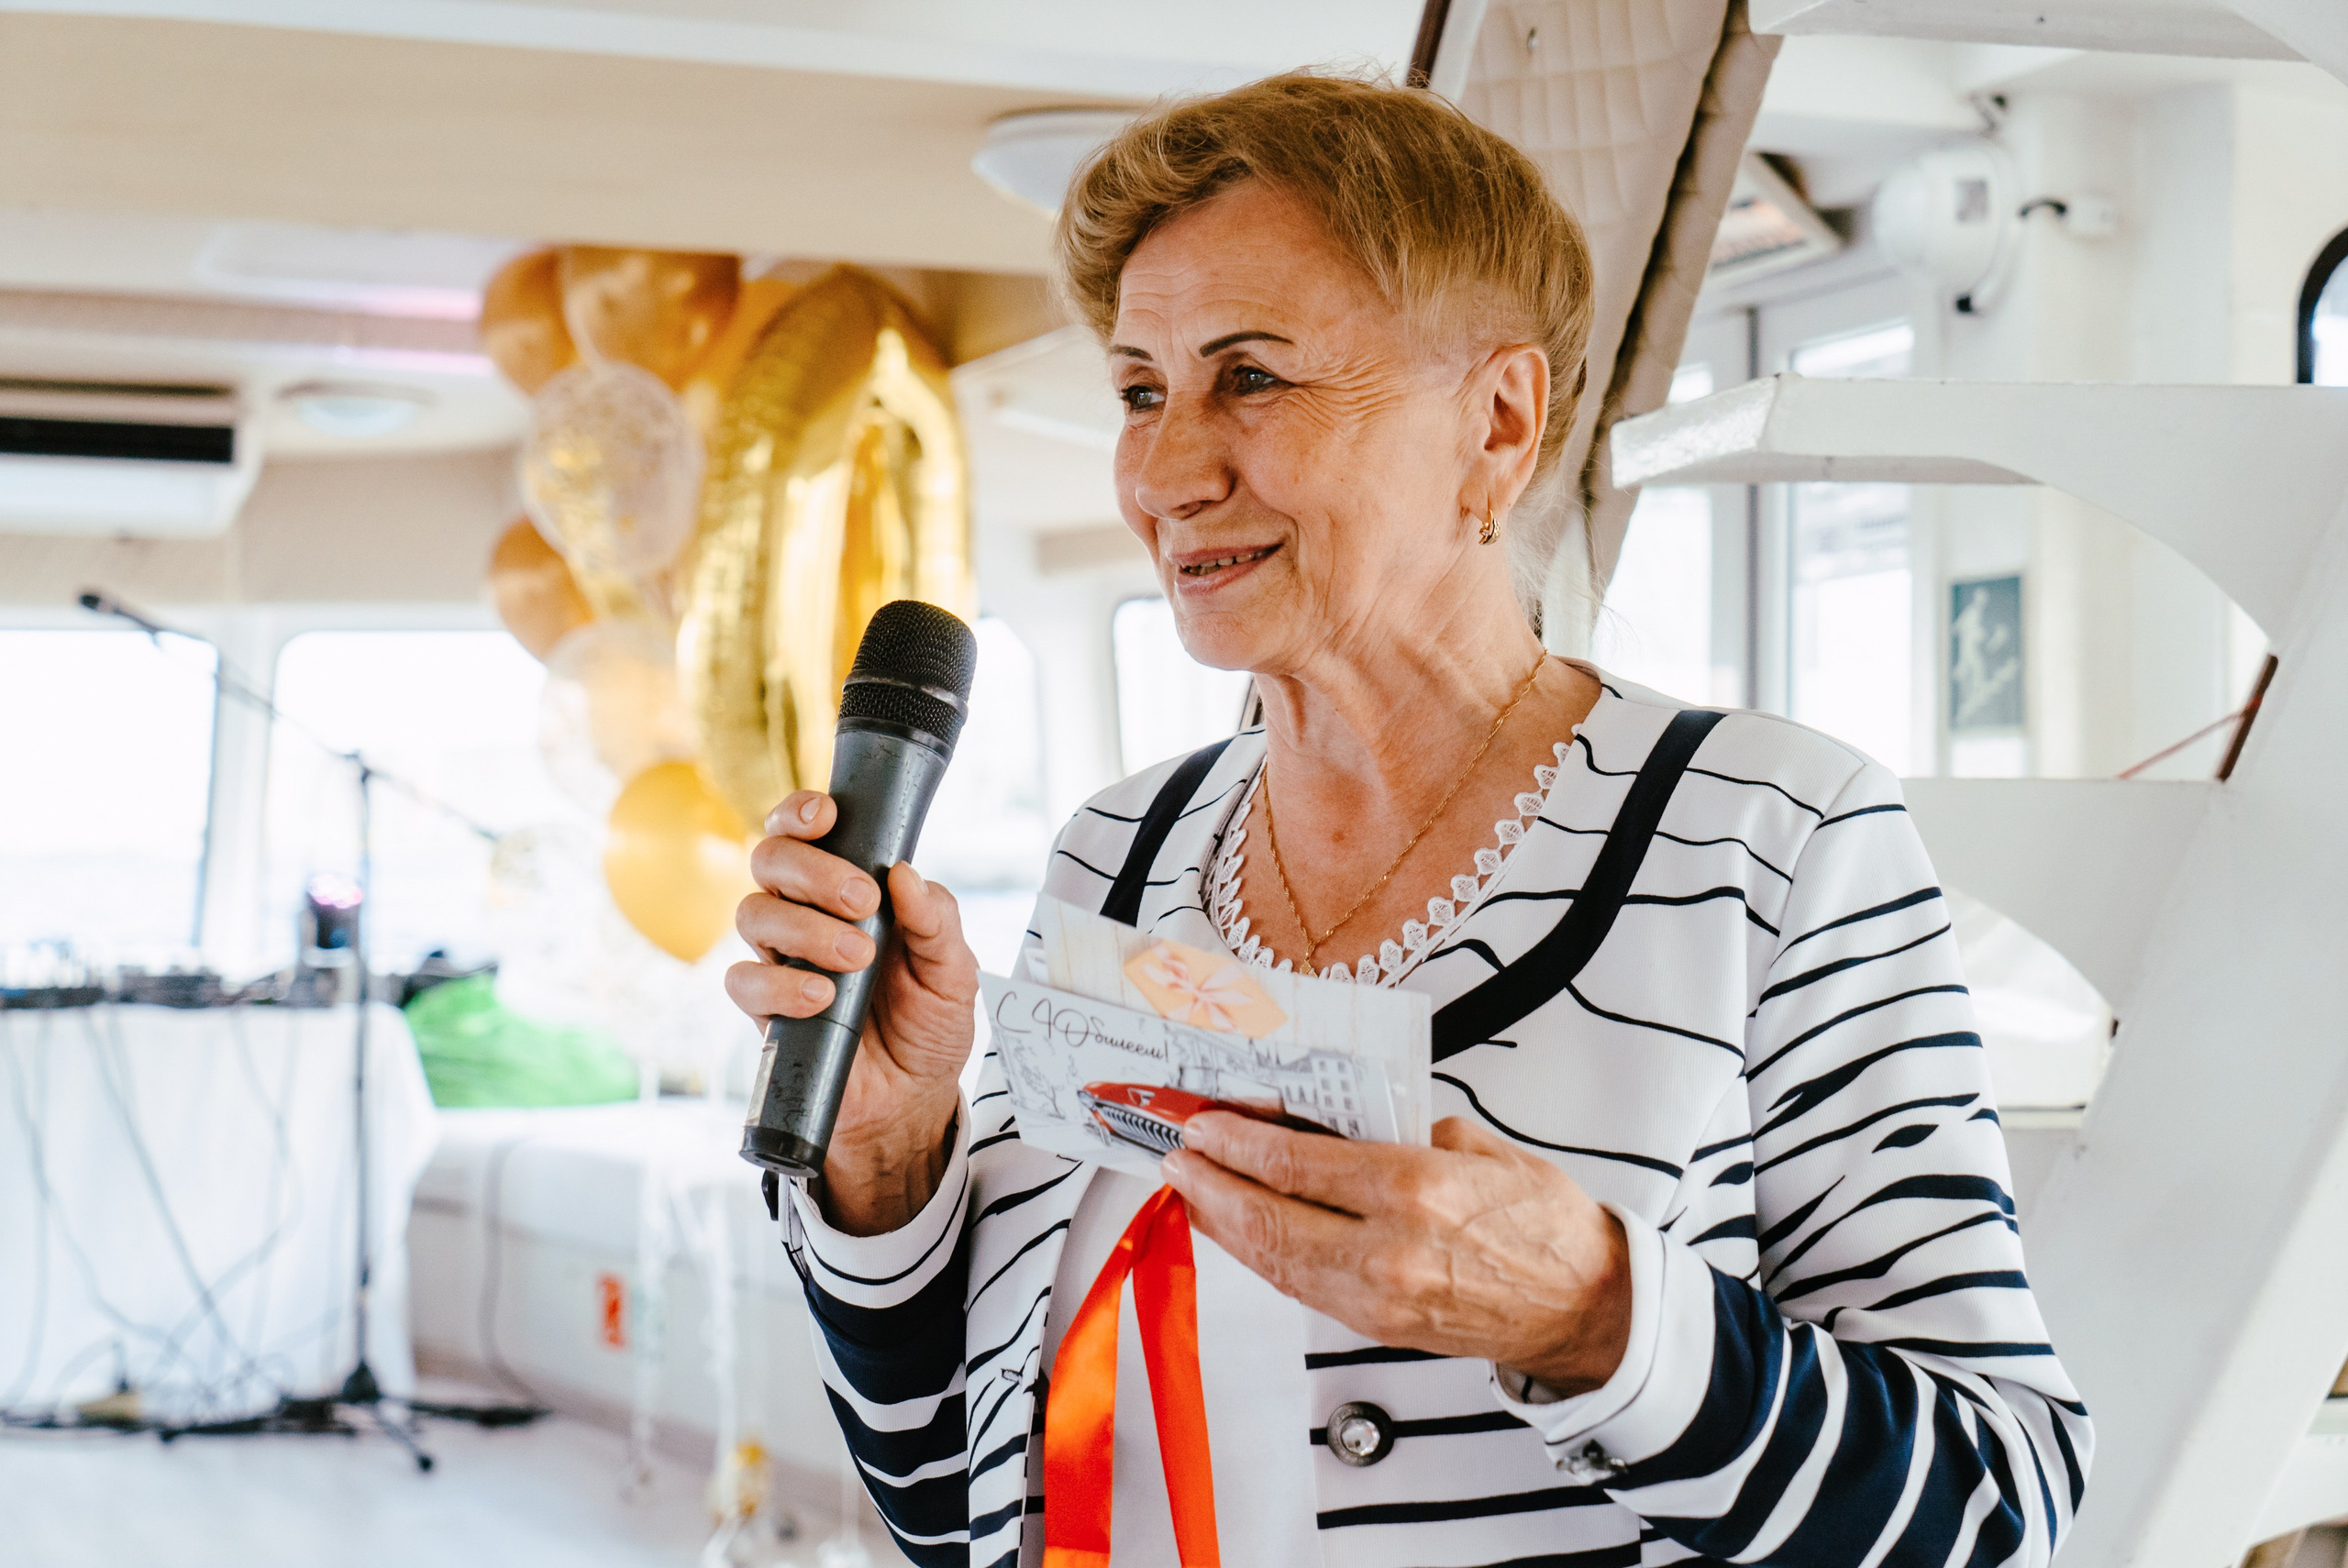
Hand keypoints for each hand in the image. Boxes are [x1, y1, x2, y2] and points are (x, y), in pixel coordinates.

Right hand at [725, 790, 976, 1235]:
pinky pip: (744, 981)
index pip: (805, 831)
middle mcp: (805, 914)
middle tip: (860, 900)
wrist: (911, 1101)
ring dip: (804, 929)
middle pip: (770, 860)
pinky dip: (778, 984)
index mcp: (849, 888)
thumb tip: (906, 874)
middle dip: (811, 870)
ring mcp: (781, 960)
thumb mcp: (954, 971)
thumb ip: (936, 921)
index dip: (801, 812)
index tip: (826, 815)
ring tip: (856, 959)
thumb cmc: (929, 1023)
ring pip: (754, 914)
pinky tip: (821, 998)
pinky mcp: (766, 1011)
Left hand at [1162, 1113, 1630, 1393]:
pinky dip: (1259, 1257)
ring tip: (1193, 1189)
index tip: (1204, 1123)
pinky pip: (1298, 1287)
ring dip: (1223, 1223)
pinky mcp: (1376, 1327)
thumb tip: (1338, 1123)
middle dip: (1211, 1183)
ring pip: (1273, 1261)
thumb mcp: (1477, 1147)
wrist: (1586, 1306)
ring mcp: (1377, 1298)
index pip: (1296, 1163)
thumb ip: (1403, 1130)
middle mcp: (1387, 1250)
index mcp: (1414, 1189)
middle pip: (1268, 1218)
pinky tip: (1240, 1233)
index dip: (1236, 1142)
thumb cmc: (1543, 1222)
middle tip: (1177, 1153)